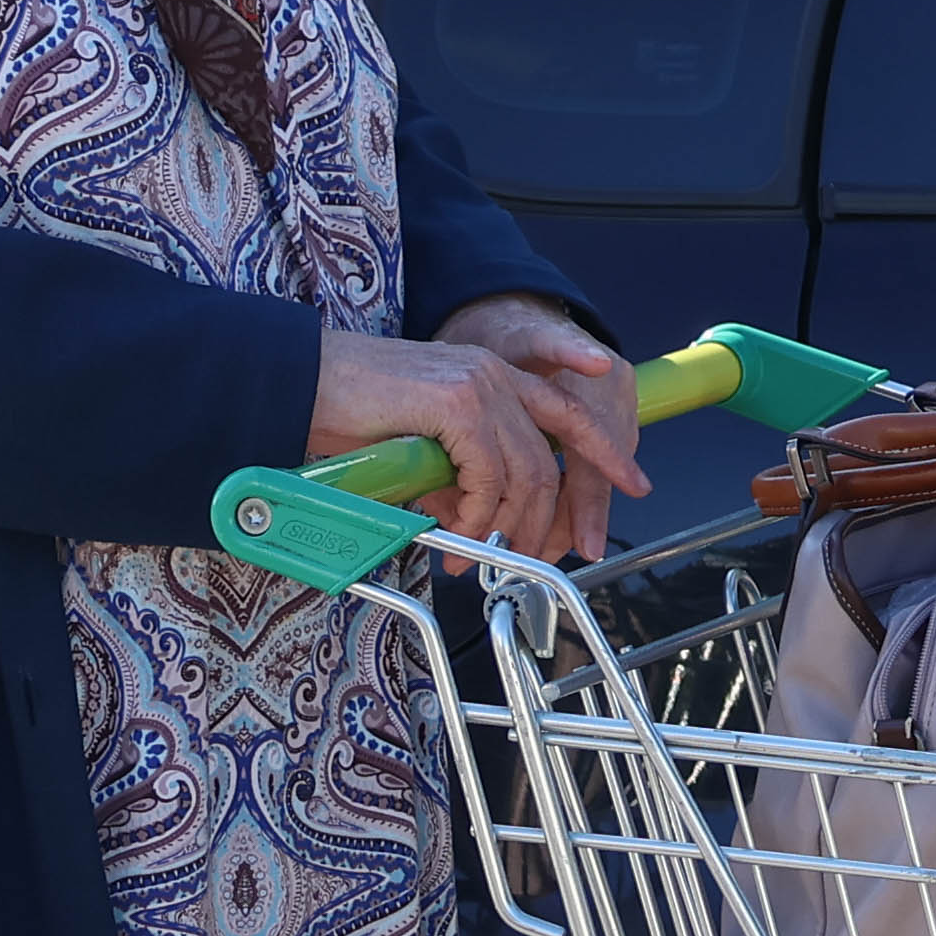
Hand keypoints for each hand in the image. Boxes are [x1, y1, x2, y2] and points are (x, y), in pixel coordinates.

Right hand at [309, 299, 635, 561]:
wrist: (299, 382)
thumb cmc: (347, 416)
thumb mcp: (419, 448)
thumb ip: (456, 474)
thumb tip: (475, 520)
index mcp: (491, 376)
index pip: (570, 414)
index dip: (607, 451)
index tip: (635, 484)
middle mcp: (494, 375)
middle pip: (552, 460)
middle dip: (545, 522)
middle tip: (520, 560)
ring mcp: (479, 385)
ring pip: (525, 475)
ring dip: (503, 528)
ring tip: (469, 557)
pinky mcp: (458, 403)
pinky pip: (489, 478)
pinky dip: (475, 515)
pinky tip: (453, 531)